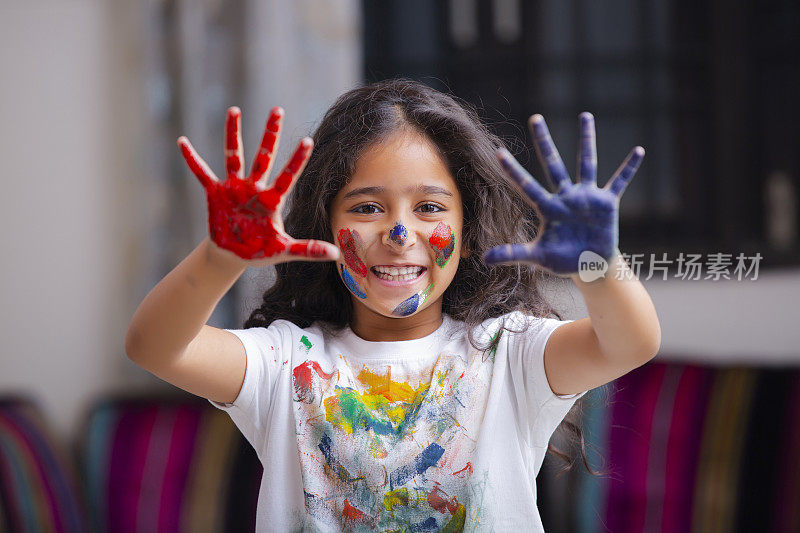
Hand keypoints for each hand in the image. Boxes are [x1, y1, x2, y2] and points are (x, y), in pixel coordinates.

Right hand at [178, 106, 338, 263]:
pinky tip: (182, 142)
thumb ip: (308, 249)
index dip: (297, 160)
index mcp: (272, 200)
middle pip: (264, 156)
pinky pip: (202, 173)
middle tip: (277, 109)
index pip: (288, 176)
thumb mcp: (284, 250)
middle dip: (270, 134)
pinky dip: (192, 159)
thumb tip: (336, 254)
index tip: (308, 140)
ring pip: (234, 156)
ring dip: (233, 134)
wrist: (233, 255)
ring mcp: (234, 188)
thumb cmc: (260, 250)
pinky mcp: (215, 193)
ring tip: (234, 110)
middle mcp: (254, 188)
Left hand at [483, 112, 643, 275]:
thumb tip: (483, 259)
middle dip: (544, 142)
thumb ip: (513, 254)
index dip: (513, 171)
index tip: (498, 152)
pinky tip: (638, 151)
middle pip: (553, 164)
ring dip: (586, 140)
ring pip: (586, 163)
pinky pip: (619, 182)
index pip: (526, 186)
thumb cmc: (562, 260)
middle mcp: (565, 197)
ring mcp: (586, 197)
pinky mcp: (607, 203)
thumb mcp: (537, 257)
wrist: (589, 266)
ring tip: (585, 115)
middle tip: (535, 117)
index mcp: (547, 208)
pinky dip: (629, 168)